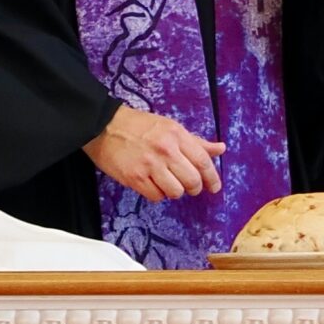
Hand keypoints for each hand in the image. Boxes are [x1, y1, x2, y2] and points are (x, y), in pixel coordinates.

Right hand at [83, 104, 224, 202]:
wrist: (103, 126)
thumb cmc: (139, 126)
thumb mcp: (170, 127)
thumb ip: (195, 141)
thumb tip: (220, 149)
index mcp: (176, 135)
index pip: (203, 161)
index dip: (212, 177)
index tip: (215, 187)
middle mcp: (165, 150)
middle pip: (192, 180)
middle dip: (195, 188)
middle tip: (191, 187)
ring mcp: (149, 165)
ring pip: (176, 191)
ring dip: (176, 192)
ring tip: (169, 184)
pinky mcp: (134, 178)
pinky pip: (156, 196)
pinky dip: (158, 195)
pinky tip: (154, 185)